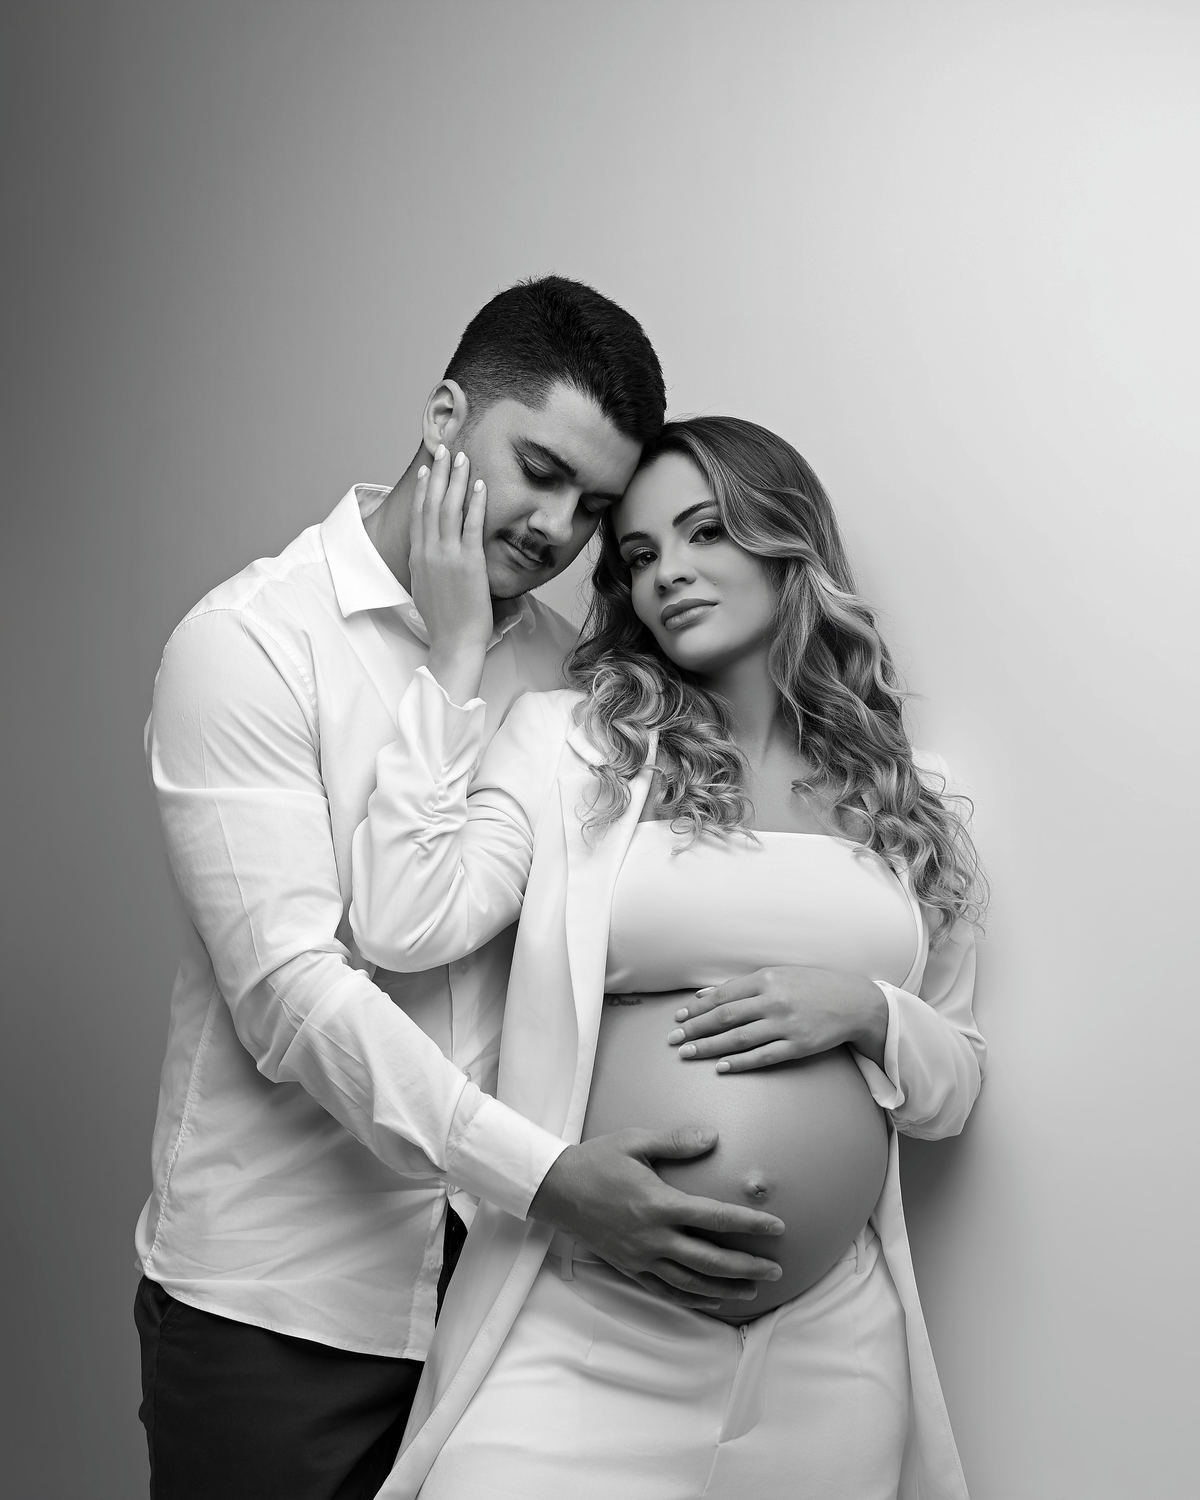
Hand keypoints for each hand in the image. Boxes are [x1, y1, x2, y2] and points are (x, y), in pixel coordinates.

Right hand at [409, 444, 492, 703]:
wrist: (453, 642)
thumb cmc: (443, 621)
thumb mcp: (425, 587)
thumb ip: (426, 565)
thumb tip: (429, 554)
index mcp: (417, 557)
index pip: (418, 514)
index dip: (424, 488)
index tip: (428, 469)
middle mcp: (429, 552)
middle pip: (432, 503)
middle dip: (439, 473)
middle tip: (445, 450)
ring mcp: (448, 556)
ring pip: (449, 509)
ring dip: (456, 480)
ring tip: (462, 458)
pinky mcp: (468, 563)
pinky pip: (472, 526)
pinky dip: (476, 504)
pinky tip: (480, 486)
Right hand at [528, 1127, 784, 1312]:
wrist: (556, 1189)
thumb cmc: (597, 1160)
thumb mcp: (635, 1141)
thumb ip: (676, 1140)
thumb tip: (713, 1137)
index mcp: (659, 1204)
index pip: (715, 1218)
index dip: (750, 1224)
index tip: (777, 1228)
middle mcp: (652, 1237)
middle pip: (710, 1260)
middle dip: (747, 1267)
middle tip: (776, 1270)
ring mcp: (640, 1257)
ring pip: (691, 1282)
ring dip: (725, 1288)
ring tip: (753, 1290)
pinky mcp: (629, 1267)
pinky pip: (665, 1290)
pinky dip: (692, 1298)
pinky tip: (711, 1300)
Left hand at [668, 966, 887, 1071]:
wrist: (854, 1002)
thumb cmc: (813, 986)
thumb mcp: (778, 974)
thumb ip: (743, 985)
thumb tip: (705, 994)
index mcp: (766, 979)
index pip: (722, 996)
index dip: (697, 1008)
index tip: (679, 1017)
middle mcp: (773, 1001)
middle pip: (724, 1017)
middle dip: (695, 1028)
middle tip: (673, 1039)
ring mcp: (785, 1025)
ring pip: (738, 1038)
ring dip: (709, 1047)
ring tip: (687, 1054)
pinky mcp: (797, 1046)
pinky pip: (762, 1057)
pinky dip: (739, 1063)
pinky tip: (720, 1068)